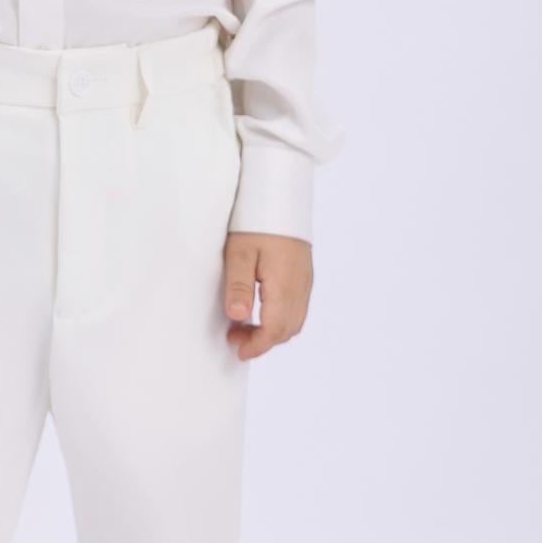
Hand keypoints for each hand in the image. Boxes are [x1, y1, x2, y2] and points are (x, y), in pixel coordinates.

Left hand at [222, 231, 313, 359]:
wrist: (281, 192)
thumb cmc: (256, 219)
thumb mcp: (239, 251)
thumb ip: (238, 286)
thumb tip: (238, 318)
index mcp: (285, 284)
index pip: (275, 330)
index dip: (257, 346)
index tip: (238, 350)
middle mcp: (301, 285)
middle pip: (288, 329)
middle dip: (263, 341)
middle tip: (235, 336)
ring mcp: (306, 279)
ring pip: (295, 320)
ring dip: (273, 330)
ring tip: (245, 324)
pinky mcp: (305, 272)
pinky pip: (299, 306)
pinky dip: (282, 316)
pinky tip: (262, 307)